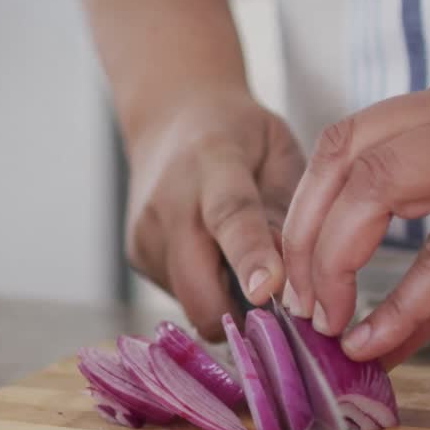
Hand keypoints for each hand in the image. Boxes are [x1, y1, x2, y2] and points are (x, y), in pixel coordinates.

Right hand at [127, 90, 304, 339]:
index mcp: (214, 164)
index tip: (267, 290)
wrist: (171, 116)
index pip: (231, 217)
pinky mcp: (136, 257)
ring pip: (192, 302)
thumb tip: (294, 279)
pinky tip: (212, 255)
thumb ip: (288, 210)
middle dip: (239, 313)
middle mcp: (169, 204)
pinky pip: (181, 296)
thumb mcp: (279, 151)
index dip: (250, 257)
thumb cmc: (239, 135)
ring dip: (224, 301)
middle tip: (277, 306)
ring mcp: (145, 234)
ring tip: (239, 262)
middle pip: (197, 286)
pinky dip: (206, 290)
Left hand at [282, 66, 429, 365]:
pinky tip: (380, 338)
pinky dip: (406, 299)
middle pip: (343, 160)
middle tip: (304, 309)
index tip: (294, 279)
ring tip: (330, 321)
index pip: (341, 142)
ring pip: (379, 185)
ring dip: (337, 261)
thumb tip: (374, 345)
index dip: (303, 212)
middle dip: (306, 242)